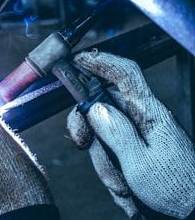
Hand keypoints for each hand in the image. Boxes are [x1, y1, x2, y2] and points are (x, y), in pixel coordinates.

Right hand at [67, 50, 194, 218]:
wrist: (191, 211)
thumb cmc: (176, 188)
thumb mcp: (141, 165)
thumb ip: (116, 133)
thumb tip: (94, 107)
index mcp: (149, 112)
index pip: (126, 74)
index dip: (102, 62)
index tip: (79, 59)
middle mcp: (140, 116)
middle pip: (102, 103)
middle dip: (86, 124)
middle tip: (81, 142)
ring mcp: (135, 131)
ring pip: (100, 130)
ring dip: (103, 160)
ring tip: (121, 186)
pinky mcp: (131, 145)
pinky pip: (107, 148)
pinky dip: (109, 168)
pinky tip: (124, 188)